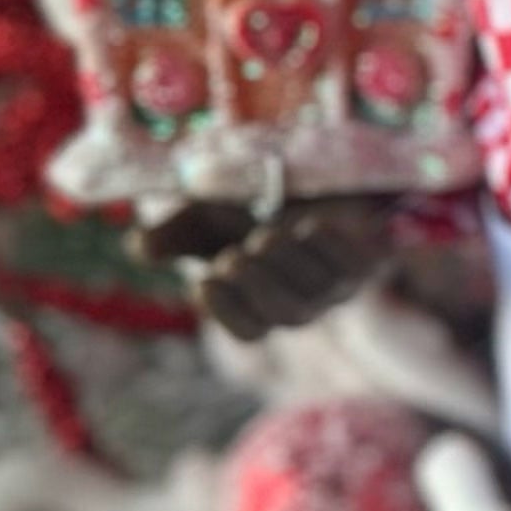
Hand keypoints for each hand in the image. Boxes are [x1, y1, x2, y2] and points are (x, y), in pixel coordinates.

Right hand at [129, 194, 398, 341]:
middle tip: (236, 255)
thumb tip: (139, 247)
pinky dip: (334, 247)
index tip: (204, 278)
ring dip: (291, 263)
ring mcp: (339, 284)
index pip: (248, 330)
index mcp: (259, 303)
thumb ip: (171, 235)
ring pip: (319, 292)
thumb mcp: (202, 217)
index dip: (227, 311)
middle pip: (285, 315)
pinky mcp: (371, 260)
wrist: (315, 180)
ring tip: (269, 234)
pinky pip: (358, 265)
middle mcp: (302, 302)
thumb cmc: (249, 207)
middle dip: (258, 286)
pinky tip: (312, 225)